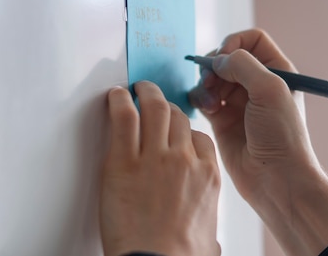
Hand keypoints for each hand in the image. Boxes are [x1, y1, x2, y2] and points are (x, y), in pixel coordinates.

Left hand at [100, 82, 220, 255]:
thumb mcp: (208, 239)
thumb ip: (208, 228)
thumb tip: (211, 242)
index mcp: (208, 176)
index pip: (200, 137)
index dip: (185, 129)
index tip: (175, 128)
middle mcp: (184, 159)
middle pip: (178, 117)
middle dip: (166, 105)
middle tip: (154, 99)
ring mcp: (155, 157)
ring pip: (155, 108)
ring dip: (146, 93)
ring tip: (138, 87)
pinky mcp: (123, 161)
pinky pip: (124, 118)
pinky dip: (120, 100)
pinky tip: (116, 95)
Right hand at [188, 29, 327, 255]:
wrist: (275, 179)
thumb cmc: (281, 136)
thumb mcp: (270, 90)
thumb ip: (243, 65)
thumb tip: (218, 60)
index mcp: (277, 70)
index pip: (252, 39)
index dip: (235, 42)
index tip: (225, 57)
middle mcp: (257, 83)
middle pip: (226, 56)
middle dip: (215, 65)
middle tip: (211, 81)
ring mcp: (238, 101)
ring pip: (211, 76)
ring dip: (205, 83)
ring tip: (211, 101)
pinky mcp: (221, 118)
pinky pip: (202, 97)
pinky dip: (199, 98)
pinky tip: (208, 111)